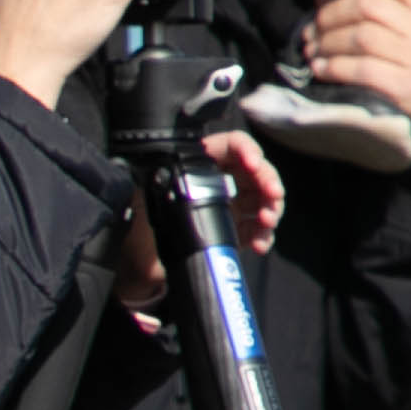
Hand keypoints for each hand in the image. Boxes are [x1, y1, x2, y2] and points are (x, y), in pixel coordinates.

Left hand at [111, 129, 284, 314]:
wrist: (138, 264)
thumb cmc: (138, 223)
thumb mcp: (144, 196)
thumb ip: (155, 182)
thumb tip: (162, 174)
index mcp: (200, 162)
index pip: (232, 145)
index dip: (247, 150)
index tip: (253, 164)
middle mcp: (220, 180)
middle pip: (257, 172)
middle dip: (269, 182)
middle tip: (272, 195)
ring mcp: (230, 205)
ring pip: (263, 199)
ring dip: (270, 209)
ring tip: (266, 221)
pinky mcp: (235, 231)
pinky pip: (257, 229)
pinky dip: (263, 236)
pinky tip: (260, 244)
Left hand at [295, 0, 410, 156]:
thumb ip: (389, 12)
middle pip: (367, 3)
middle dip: (329, 15)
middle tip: (312, 29)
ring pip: (360, 35)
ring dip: (326, 42)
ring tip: (313, 51)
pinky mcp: (408, 88)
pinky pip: (360, 69)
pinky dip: (333, 67)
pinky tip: (322, 69)